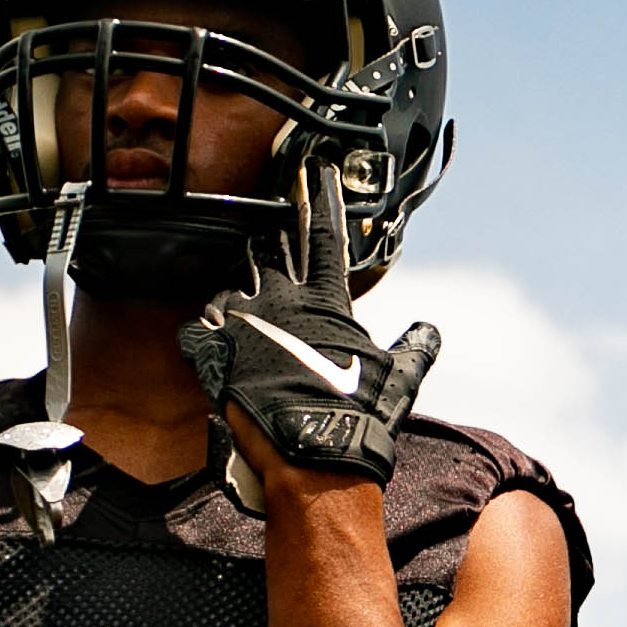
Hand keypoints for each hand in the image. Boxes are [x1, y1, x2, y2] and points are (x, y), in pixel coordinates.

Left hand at [176, 179, 438, 501]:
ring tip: (241, 315)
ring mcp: (243, 325)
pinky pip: (197, 328)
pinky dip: (203, 333)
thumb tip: (428, 331)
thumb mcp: (398, 381)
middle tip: (263, 239)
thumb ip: (413, 350)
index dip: (321, 199)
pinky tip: (210, 343)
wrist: (313, 460)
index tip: (315, 167)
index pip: (325, 237)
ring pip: (229, 289)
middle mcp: (281, 302)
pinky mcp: (214, 355)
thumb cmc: (359, 420)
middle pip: (267, 252)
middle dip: (265, 245)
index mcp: (326, 303)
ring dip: (235, 297)